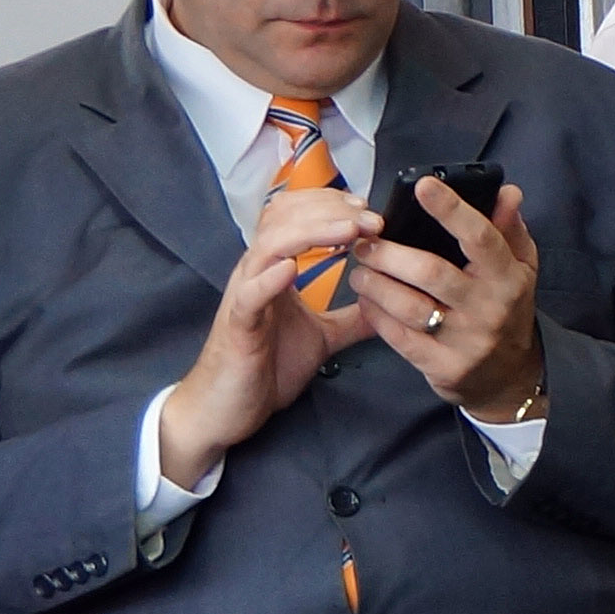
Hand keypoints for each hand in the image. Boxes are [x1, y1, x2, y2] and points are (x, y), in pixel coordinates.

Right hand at [154, 191, 385, 488]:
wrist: (227, 408)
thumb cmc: (267, 366)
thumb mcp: (323, 336)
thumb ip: (353, 317)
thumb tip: (388, 303)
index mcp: (276, 270)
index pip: (296, 216)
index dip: (331, 205)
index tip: (370, 211)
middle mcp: (257, 273)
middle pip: (283, 218)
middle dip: (330, 210)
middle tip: (371, 218)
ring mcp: (245, 296)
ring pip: (269, 246)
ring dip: (310, 233)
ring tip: (347, 232)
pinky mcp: (237, 326)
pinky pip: (249, 296)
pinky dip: (269, 279)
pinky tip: (292, 268)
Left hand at [343, 178, 548, 423]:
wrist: (509, 377)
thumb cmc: (507, 310)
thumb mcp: (520, 268)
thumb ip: (509, 229)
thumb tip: (506, 192)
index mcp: (508, 277)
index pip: (480, 238)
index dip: (451, 210)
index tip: (423, 186)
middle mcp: (489, 308)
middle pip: (431, 272)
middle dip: (389, 254)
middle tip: (365, 242)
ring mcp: (466, 341)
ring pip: (408, 307)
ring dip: (374, 284)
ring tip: (360, 271)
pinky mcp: (443, 367)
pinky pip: (399, 338)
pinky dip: (375, 315)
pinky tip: (367, 300)